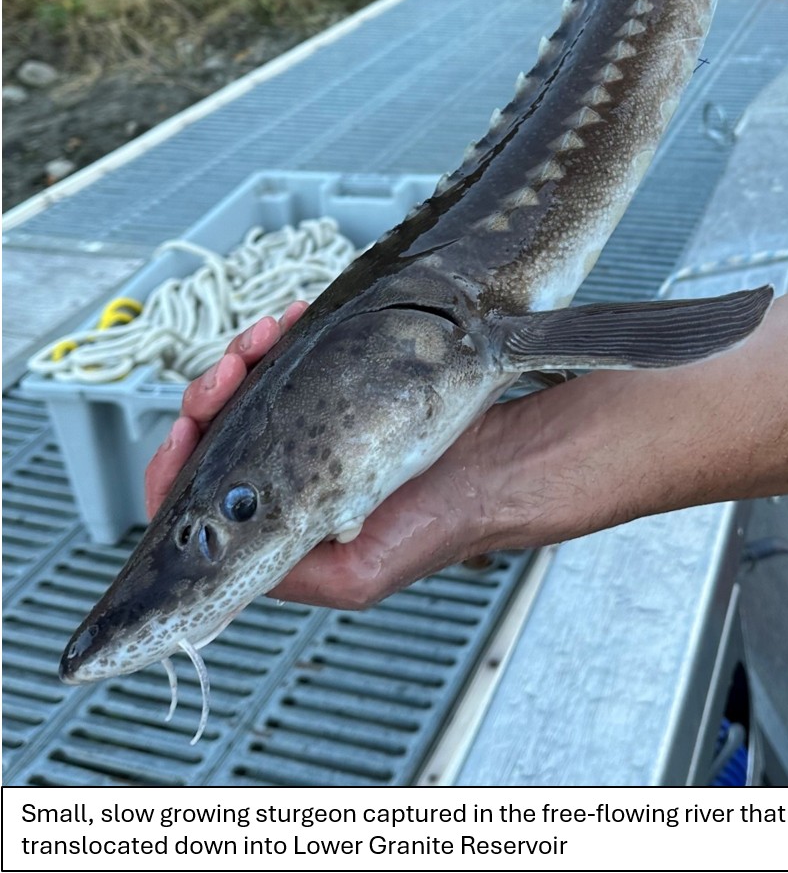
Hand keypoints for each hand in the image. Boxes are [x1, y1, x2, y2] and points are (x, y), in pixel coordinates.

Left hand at [144, 305, 590, 608]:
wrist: (508, 465)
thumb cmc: (443, 518)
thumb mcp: (360, 568)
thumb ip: (296, 566)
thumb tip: (229, 544)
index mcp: (280, 538)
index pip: (191, 507)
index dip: (177, 464)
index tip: (191, 420)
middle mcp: (285, 488)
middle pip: (214, 436)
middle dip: (216, 390)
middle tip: (237, 359)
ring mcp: (310, 438)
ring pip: (247, 395)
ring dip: (248, 359)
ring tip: (267, 330)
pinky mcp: (336, 399)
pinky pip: (290, 369)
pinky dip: (283, 345)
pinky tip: (291, 321)